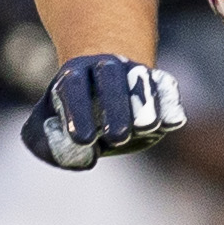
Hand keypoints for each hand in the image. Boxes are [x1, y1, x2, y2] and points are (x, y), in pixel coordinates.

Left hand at [22, 52, 185, 169]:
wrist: (102, 94)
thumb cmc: (74, 121)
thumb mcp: (50, 132)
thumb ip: (55, 147)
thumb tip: (84, 157)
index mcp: (73, 75)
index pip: (73, 86)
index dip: (77, 110)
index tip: (83, 139)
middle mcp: (105, 67)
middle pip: (110, 75)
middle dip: (114, 105)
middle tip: (117, 137)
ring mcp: (135, 73)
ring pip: (142, 79)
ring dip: (145, 104)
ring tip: (145, 128)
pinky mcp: (159, 84)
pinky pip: (167, 87)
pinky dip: (171, 104)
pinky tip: (172, 122)